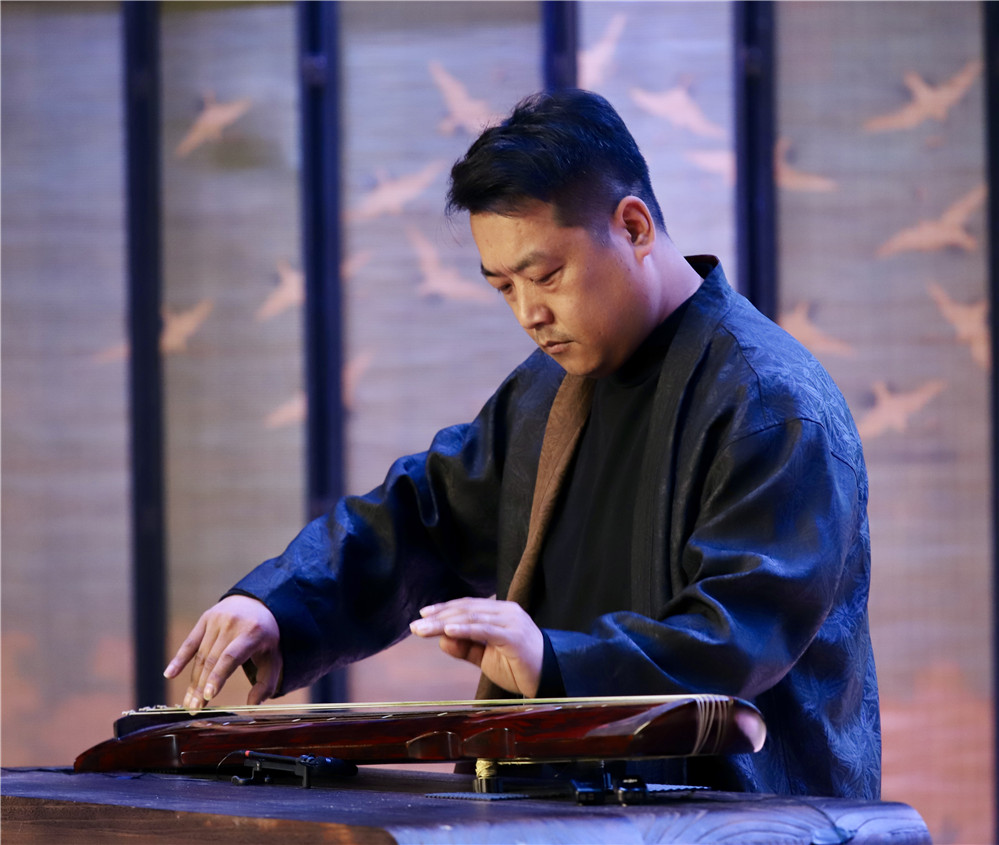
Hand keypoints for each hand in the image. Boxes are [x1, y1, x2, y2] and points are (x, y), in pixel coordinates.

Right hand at [163, 594, 281, 713]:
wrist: (257, 603)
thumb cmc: (265, 636)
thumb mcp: (274, 656)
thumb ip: (266, 683)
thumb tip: (252, 705)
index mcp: (252, 633)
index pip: (231, 656)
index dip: (218, 676)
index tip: (208, 696)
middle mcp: (233, 624)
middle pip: (212, 660)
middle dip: (202, 687)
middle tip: (195, 709)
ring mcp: (217, 620)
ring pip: (200, 655)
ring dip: (193, 681)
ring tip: (188, 702)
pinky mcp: (205, 619)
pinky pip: (190, 642)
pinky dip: (179, 658)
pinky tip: (169, 674)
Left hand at [409, 598, 542, 696]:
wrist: (550, 679)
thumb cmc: (519, 667)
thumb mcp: (487, 657)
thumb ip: (466, 647)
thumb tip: (442, 640)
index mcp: (500, 612)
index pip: (467, 606)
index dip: (444, 610)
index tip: (422, 616)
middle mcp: (506, 611)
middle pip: (466, 610)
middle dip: (438, 617)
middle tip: (415, 626)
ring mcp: (511, 622)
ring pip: (471, 618)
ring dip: (444, 623)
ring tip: (423, 629)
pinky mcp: (514, 636)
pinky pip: (485, 630)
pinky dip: (464, 630)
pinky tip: (447, 632)